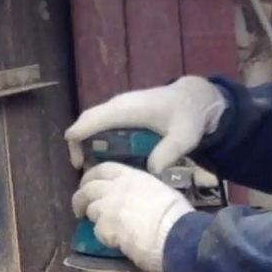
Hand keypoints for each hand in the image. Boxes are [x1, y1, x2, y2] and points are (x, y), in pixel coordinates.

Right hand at [65, 76, 228, 173]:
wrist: (195, 97)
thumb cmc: (188, 115)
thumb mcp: (184, 137)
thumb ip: (168, 153)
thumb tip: (150, 173)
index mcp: (125, 109)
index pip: (88, 121)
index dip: (76, 142)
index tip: (79, 166)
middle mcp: (117, 106)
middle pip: (86, 123)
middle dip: (80, 147)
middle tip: (88, 174)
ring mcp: (120, 107)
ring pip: (93, 124)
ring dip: (89, 145)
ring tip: (98, 170)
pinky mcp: (124, 112)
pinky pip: (103, 125)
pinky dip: (99, 141)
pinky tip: (111, 160)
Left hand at [71, 162, 193, 271]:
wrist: (173, 234)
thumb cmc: (176, 213)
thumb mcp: (162, 191)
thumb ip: (143, 190)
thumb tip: (140, 198)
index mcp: (131, 176)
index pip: (103, 169)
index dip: (92, 176)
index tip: (88, 184)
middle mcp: (115, 188)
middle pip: (88, 189)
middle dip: (80, 198)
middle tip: (80, 209)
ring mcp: (107, 207)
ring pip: (90, 210)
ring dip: (94, 219)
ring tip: (103, 228)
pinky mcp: (105, 228)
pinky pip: (98, 231)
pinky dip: (104, 236)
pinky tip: (115, 242)